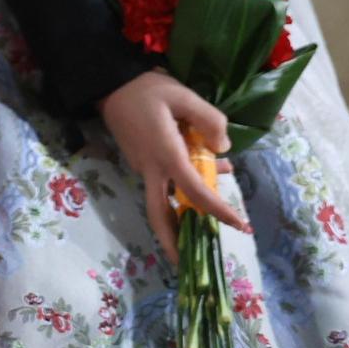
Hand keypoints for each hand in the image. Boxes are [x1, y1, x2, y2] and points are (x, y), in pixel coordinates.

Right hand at [98, 70, 248, 261]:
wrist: (108, 83)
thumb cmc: (145, 89)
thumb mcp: (182, 95)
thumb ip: (209, 120)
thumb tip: (223, 149)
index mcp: (165, 155)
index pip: (194, 192)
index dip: (218, 211)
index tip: (240, 226)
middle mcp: (151, 168)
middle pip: (157, 214)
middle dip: (171, 242)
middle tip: (186, 264)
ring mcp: (143, 167)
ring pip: (164, 199)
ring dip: (185, 210)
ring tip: (219, 200)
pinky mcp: (140, 161)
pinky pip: (164, 182)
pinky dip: (184, 187)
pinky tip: (208, 168)